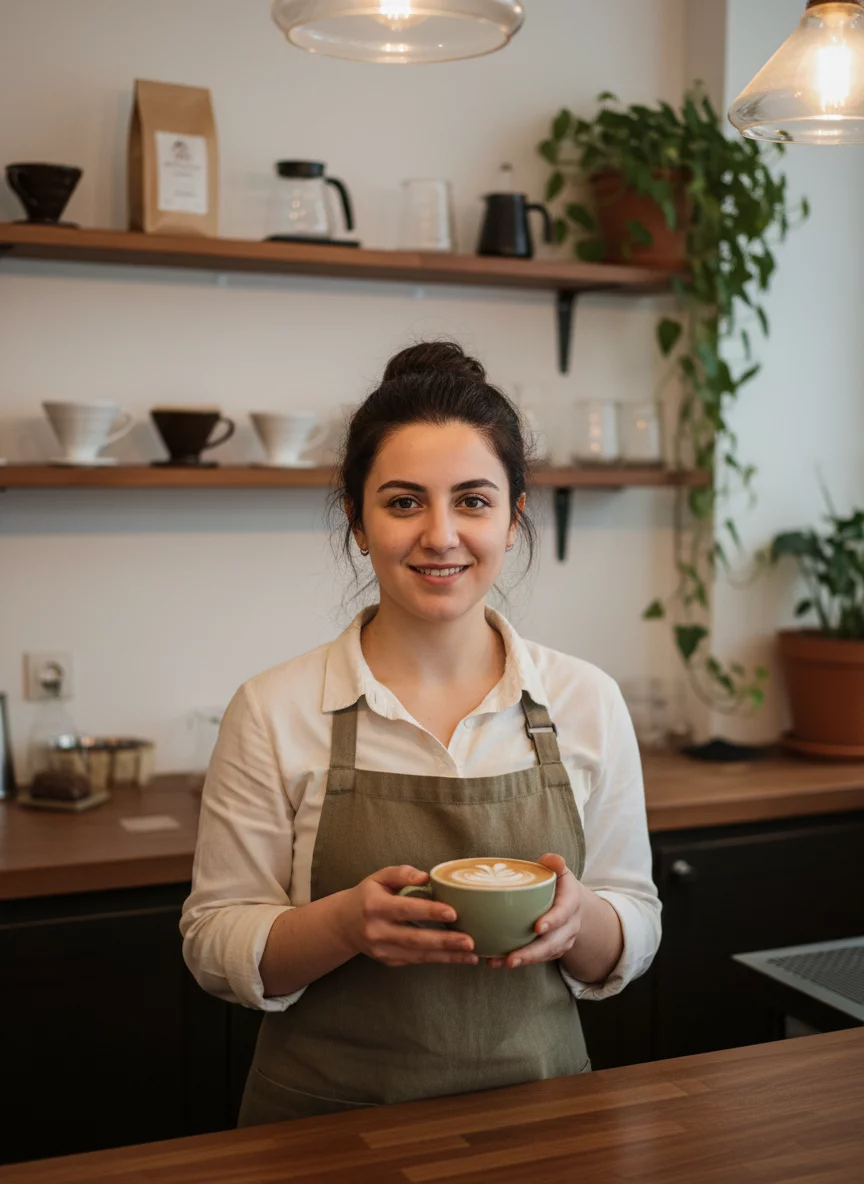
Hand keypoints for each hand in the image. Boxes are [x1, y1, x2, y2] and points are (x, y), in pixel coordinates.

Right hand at [339, 865, 477, 967]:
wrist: (344, 924)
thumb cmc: (368, 895)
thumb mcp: (379, 877)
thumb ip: (402, 873)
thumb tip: (427, 877)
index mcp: (375, 906)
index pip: (405, 908)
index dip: (429, 911)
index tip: (453, 912)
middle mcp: (377, 931)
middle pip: (414, 938)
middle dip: (444, 940)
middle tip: (470, 941)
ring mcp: (382, 950)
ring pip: (418, 955)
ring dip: (447, 956)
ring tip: (471, 954)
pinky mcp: (389, 961)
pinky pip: (417, 961)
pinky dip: (440, 960)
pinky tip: (460, 957)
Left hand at [487, 854, 583, 969]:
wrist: (572, 905)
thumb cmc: (559, 885)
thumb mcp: (560, 871)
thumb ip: (554, 864)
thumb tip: (553, 859)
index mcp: (571, 903)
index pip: (563, 913)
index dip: (552, 921)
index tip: (537, 927)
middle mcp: (569, 926)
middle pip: (552, 943)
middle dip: (532, 952)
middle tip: (512, 958)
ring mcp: (561, 940)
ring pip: (544, 954)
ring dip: (522, 960)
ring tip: (500, 962)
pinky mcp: (551, 950)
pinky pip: (536, 959)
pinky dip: (517, 961)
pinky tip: (496, 961)